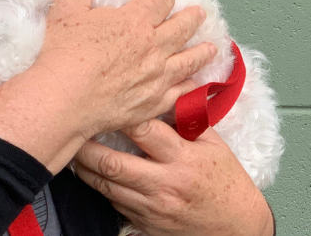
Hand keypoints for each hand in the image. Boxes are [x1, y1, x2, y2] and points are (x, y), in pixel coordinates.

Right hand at [0, 0, 216, 173]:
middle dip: (192, 18)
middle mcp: (154, 46)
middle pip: (183, 27)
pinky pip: (182, 93)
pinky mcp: (154, 103)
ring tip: (211, 48)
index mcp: (135, 20)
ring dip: (202, 52)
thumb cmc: (63, 54)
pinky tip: (194, 85)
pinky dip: (191, 87)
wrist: (64, 99)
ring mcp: (158, 76)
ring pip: (190, 60)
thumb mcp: (66, 8)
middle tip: (199, 15)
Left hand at [73, 119, 274, 235]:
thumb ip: (189, 119)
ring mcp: (151, 207)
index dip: (121, 115)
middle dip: (86, 146)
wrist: (237, 229)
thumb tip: (170, 88)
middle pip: (113, 163)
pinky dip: (100, 187)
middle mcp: (164, 184)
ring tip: (73, 150)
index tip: (104, 102)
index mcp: (183, 159)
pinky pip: (113, 203)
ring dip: (84, 168)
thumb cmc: (225, 182)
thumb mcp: (215, 146)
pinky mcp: (144, 224)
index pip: (144, 131)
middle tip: (73, 129)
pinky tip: (91, 173)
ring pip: (105, 186)